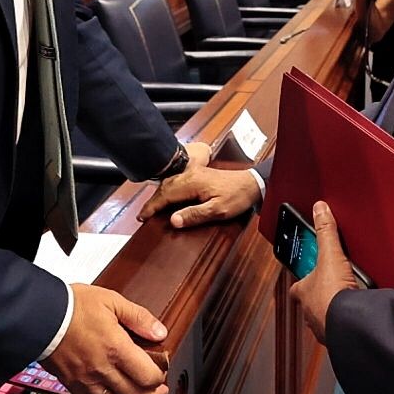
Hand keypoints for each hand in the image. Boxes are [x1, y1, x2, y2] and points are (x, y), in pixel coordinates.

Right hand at [41, 284, 169, 393]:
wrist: (40, 315)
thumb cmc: (73, 306)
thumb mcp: (111, 300)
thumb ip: (138, 317)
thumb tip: (159, 332)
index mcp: (116, 348)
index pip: (148, 377)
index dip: (159, 378)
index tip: (161, 372)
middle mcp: (102, 369)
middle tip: (157, 390)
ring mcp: (86, 380)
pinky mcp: (71, 384)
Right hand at [138, 163, 261, 227]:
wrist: (252, 183)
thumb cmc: (237, 196)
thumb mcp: (218, 210)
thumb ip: (195, 215)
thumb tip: (174, 220)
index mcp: (192, 182)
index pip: (165, 194)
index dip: (152, 206)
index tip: (142, 217)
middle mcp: (190, 174)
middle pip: (164, 187)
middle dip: (152, 201)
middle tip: (143, 216)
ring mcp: (194, 172)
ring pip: (169, 183)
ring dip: (159, 195)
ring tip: (152, 209)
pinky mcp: (199, 174)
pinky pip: (177, 181)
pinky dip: (168, 190)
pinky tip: (168, 198)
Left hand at [286, 201, 363, 343]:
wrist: (349, 323)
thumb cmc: (332, 294)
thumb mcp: (331, 254)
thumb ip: (326, 232)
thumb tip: (320, 209)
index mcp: (303, 291)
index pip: (297, 284)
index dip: (304, 278)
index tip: (310, 273)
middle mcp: (310, 311)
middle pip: (312, 301)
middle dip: (320, 295)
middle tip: (332, 286)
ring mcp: (323, 325)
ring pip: (325, 316)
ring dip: (333, 310)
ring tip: (346, 301)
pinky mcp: (339, 335)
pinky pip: (340, 328)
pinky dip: (346, 322)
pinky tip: (356, 315)